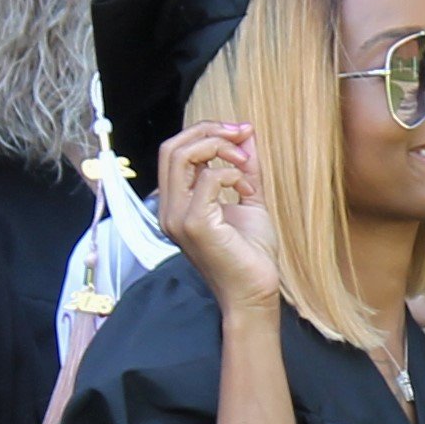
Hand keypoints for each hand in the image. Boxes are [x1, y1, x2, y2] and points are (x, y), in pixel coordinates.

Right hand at [158, 123, 286, 313]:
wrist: (255, 292)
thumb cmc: (251, 254)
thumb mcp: (248, 199)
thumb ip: (244, 168)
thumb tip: (246, 135)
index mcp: (176, 203)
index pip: (174, 152)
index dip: (205, 132)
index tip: (241, 131)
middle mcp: (169, 209)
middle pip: (172, 147)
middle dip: (209, 130)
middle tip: (243, 134)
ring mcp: (177, 217)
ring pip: (181, 156)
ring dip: (220, 147)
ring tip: (245, 164)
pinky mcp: (194, 224)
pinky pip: (207, 178)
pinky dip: (231, 174)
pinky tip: (246, 191)